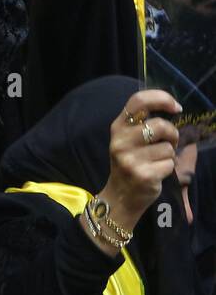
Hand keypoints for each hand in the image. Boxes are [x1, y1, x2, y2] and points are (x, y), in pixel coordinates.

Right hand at [93, 90, 181, 245]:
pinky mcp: (143, 175)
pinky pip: (170, 164)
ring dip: (169, 155)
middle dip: (172, 134)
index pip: (139, 101)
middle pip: (160, 125)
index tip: (176, 107)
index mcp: (118, 127)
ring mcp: (130, 158)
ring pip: (168, 148)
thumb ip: (143, 123)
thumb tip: (173, 108)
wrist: (120, 195)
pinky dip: (169, 169)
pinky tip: (156, 173)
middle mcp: (120, 141)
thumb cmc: (130, 162)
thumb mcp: (128, 139)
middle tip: (168, 143)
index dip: (161, 99)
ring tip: (157, 161)